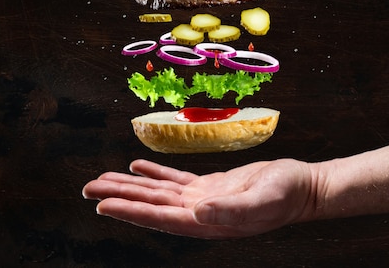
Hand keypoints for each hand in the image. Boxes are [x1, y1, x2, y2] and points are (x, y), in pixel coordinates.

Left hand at [82, 157, 313, 238]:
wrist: (301, 187)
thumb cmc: (285, 196)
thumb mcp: (261, 201)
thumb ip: (231, 210)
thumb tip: (198, 213)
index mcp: (206, 221)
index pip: (158, 216)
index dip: (129, 209)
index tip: (102, 203)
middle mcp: (198, 213)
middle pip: (150, 203)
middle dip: (118, 195)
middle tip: (87, 188)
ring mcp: (203, 200)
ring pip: (158, 190)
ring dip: (131, 184)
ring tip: (104, 178)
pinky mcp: (210, 185)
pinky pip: (175, 178)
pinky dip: (155, 171)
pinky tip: (138, 165)